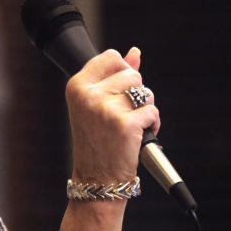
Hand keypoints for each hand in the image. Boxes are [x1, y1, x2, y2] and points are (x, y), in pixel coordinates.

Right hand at [65, 47, 159, 185]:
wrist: (97, 178)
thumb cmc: (97, 140)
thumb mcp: (96, 104)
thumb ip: (115, 75)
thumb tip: (135, 53)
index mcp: (77, 86)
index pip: (112, 57)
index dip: (122, 72)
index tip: (118, 92)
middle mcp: (88, 96)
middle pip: (133, 74)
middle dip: (135, 93)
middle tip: (121, 114)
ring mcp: (106, 110)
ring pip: (145, 93)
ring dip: (145, 109)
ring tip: (130, 125)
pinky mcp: (125, 124)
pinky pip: (152, 111)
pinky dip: (153, 123)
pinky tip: (138, 135)